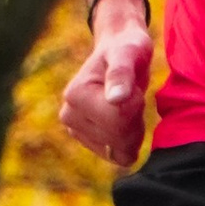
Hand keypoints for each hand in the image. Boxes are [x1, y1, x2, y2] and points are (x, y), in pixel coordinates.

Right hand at [60, 0, 150, 165]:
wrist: (119, 51)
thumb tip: (116, 98)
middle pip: (118, 138)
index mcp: (76, 95)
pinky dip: (129, 142)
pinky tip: (126, 121)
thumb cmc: (127, 49)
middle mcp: (69, 115)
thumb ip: (121, 73)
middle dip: (135, 120)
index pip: (118, 119)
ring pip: (119, 151)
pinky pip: (118, 156)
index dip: (135, 104)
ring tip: (127, 105)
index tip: (132, 87)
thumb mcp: (129, 53)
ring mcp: (75, 131)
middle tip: (133, 96)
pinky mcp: (87, 141)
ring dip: (133, 130)